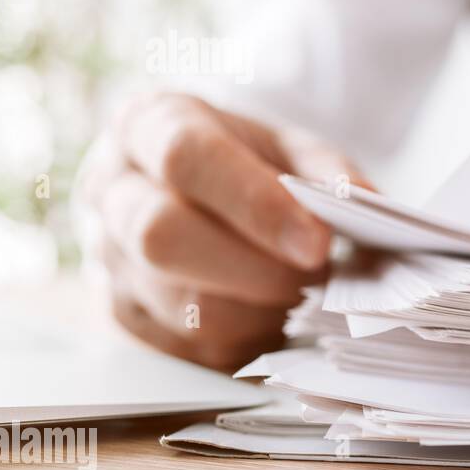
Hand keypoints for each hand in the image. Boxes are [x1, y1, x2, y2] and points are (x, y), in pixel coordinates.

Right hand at [80, 92, 368, 368]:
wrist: (194, 190)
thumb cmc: (245, 163)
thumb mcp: (288, 147)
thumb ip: (325, 171)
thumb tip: (361, 203)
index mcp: (147, 125)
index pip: (186, 158)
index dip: (255, 204)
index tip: (318, 241)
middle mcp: (110, 190)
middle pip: (161, 237)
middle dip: (256, 267)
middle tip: (318, 274)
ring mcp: (107, 257)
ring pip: (179, 304)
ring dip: (259, 308)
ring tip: (303, 290)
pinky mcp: (124, 314)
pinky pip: (189, 344)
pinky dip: (247, 335)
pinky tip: (273, 313)